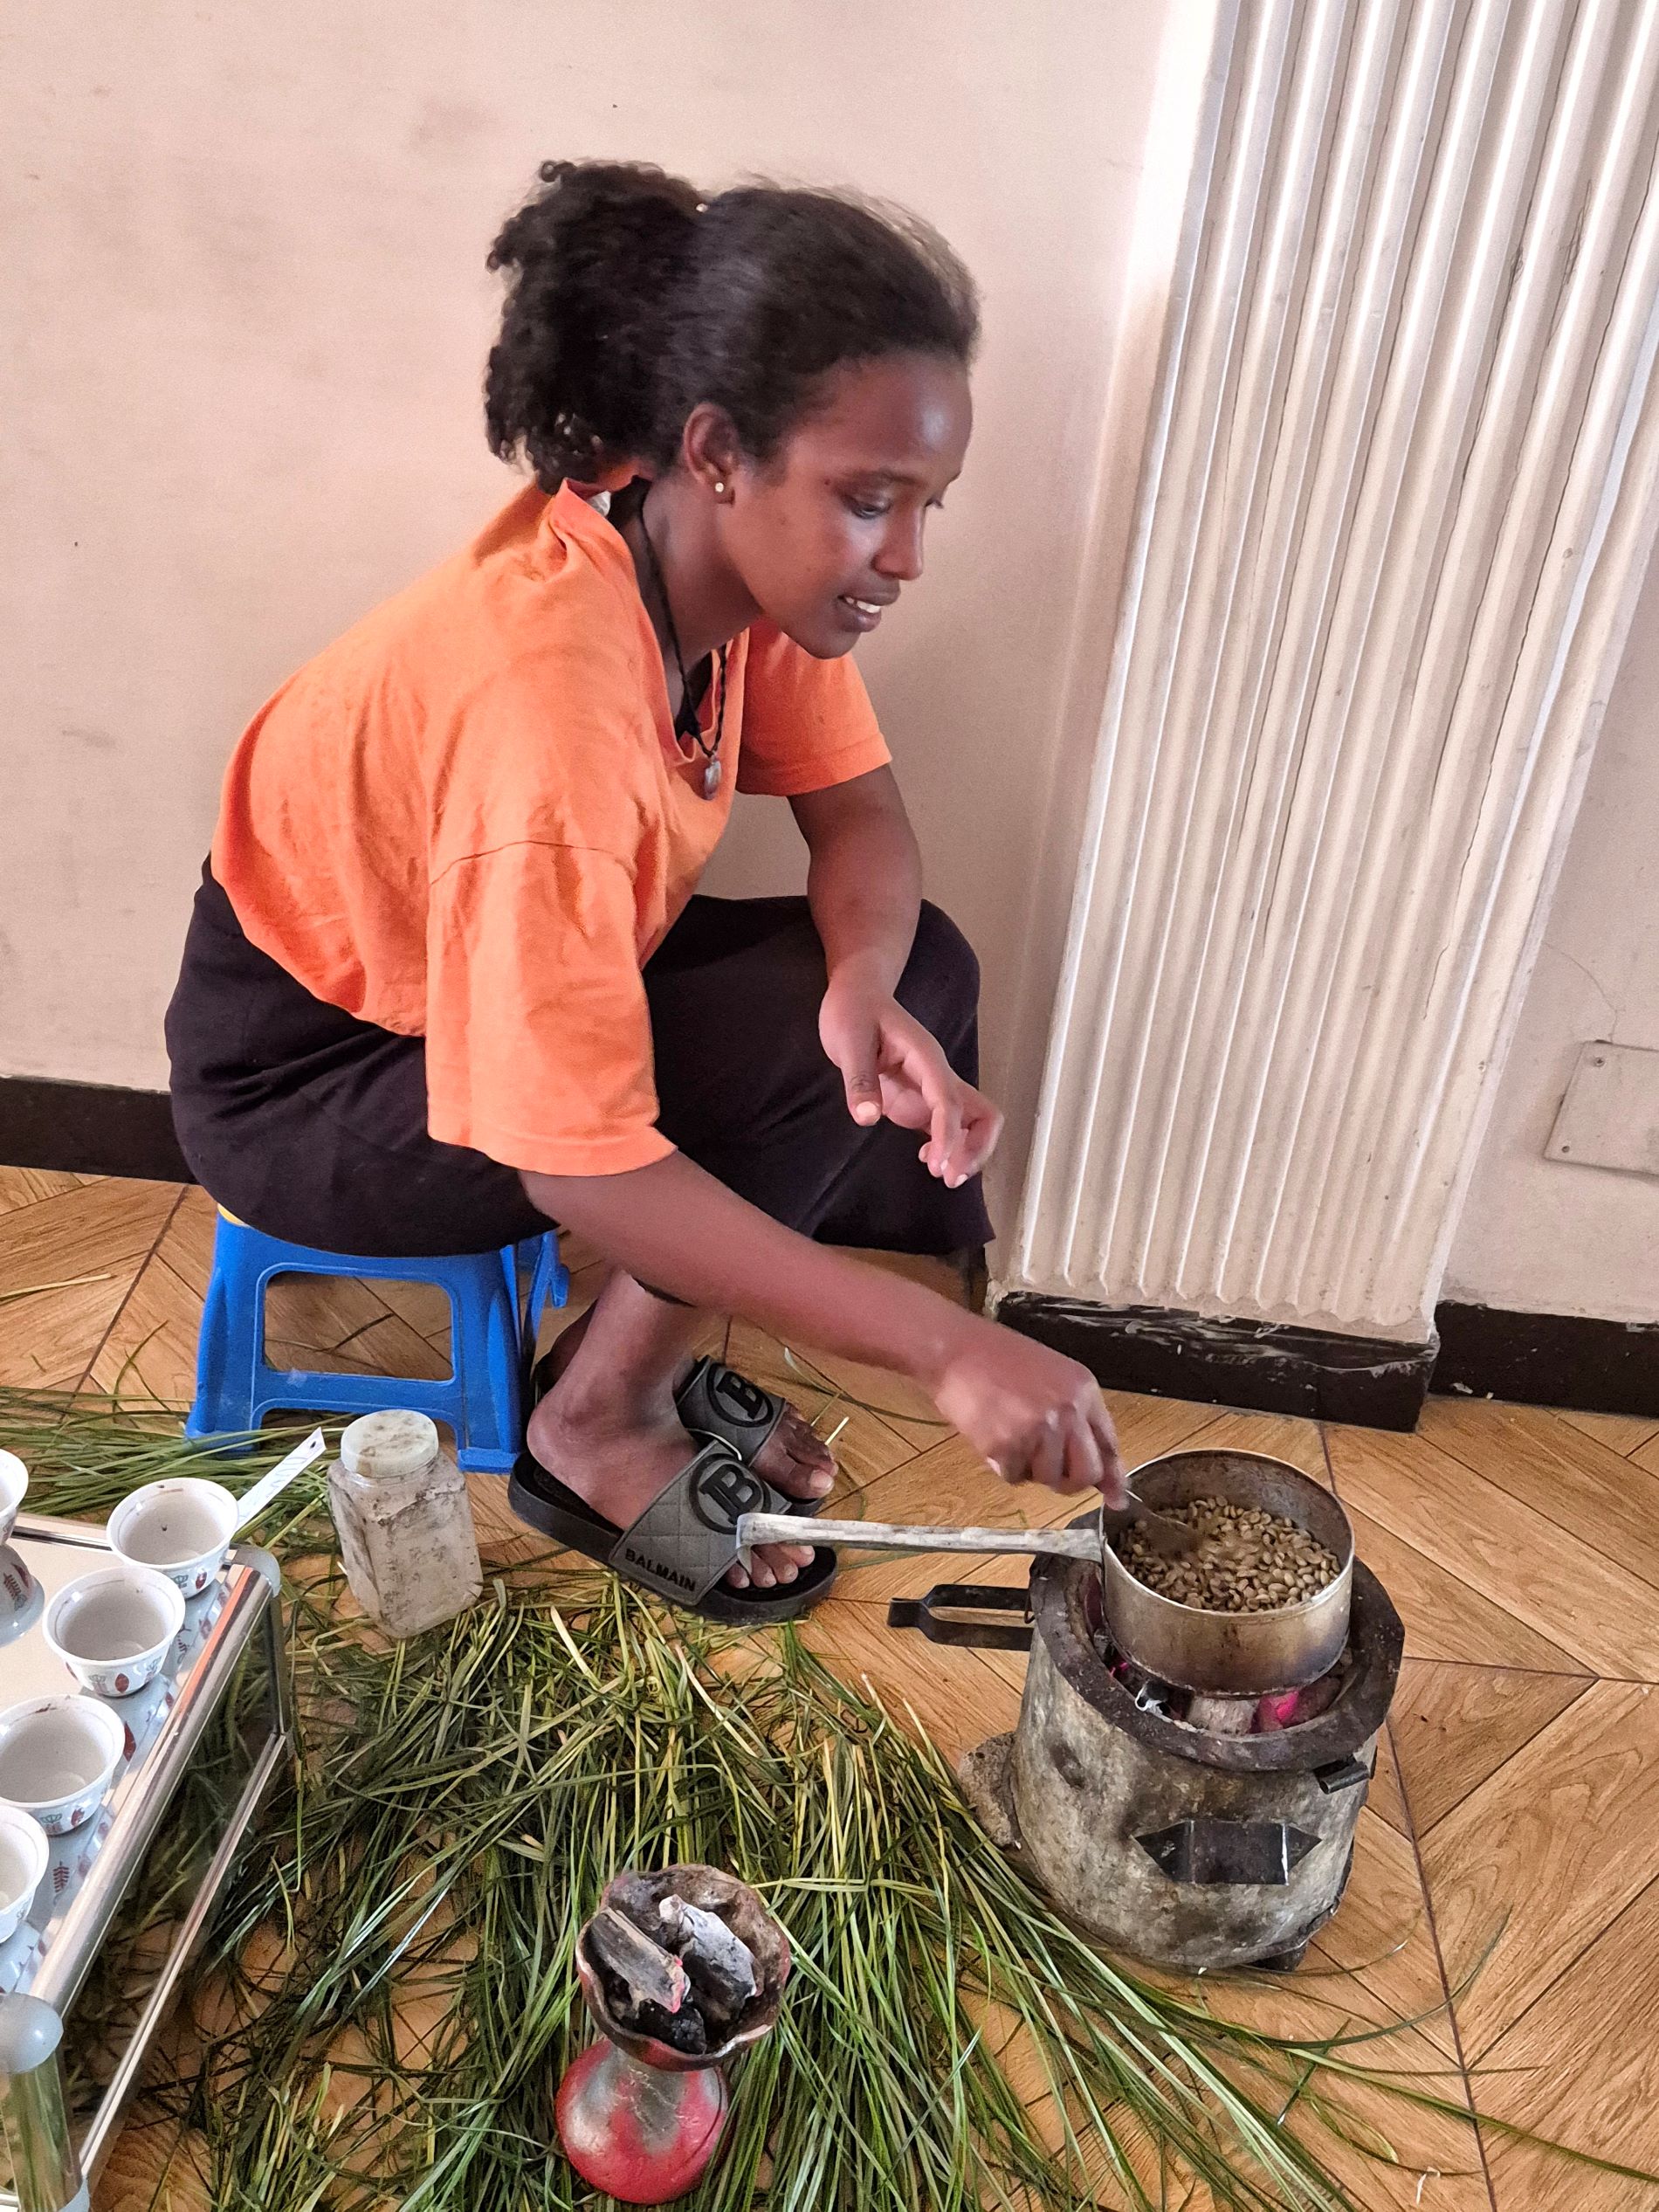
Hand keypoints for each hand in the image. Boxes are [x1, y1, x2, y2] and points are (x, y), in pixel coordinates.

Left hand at [818, 972, 1002, 1187]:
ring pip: (972, 1123)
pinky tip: (928, 1160)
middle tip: (950, 1176)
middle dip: (976, 1148)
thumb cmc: (853, 1011)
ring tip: (945, 1176)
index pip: (949, 1100)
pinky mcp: (919, 1100)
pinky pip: (948, 1127)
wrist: (857, 994)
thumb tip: (867, 1118)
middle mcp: (937, 1075)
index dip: (949, 1134)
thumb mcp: (848, 1041)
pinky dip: (949, 1147)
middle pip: (982, 1113)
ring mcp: (930, 1090)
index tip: (939, 1163)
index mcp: (926, 1058)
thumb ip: (859, 1079)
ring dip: (968, 1151)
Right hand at [926, 1314, 1125, 1501]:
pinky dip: (1001, 1465)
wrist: (954, 1349)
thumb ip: (1075, 1415)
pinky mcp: (1007, 1445)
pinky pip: (1013, 1476)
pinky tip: (991, 1435)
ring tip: (1010, 1435)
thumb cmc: (997, 1358)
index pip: (1109, 1444)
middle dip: (1068, 1481)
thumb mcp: (1051, 1377)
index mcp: (1084, 1390)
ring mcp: (1039, 1430)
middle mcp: (1068, 1412)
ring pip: (1048, 1477)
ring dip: (1029, 1468)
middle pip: (1086, 1473)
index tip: (1116, 1500)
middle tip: (1048, 1473)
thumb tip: (1094, 1462)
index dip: (1113, 1477)